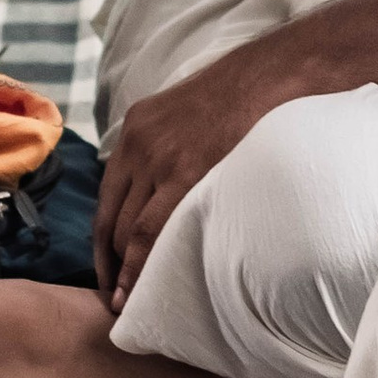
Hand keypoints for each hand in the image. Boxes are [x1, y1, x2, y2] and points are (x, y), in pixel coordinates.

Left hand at [96, 41, 289, 303]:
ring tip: (127, 304)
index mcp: (136, 128)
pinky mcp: (184, 172)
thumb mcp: (189, 111)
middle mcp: (137, 144)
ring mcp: (158, 158)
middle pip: (110, 217)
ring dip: (123, 269)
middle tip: (113, 299)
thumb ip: (171, 145)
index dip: (103, 239)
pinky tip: (140, 288)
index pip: (107, 196)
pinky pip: (151, 229)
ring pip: (127, 228)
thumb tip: (171, 188)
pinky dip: (139, 263)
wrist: (274, 73)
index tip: (106, 270)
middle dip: (107, 261)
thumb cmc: (246, 95)